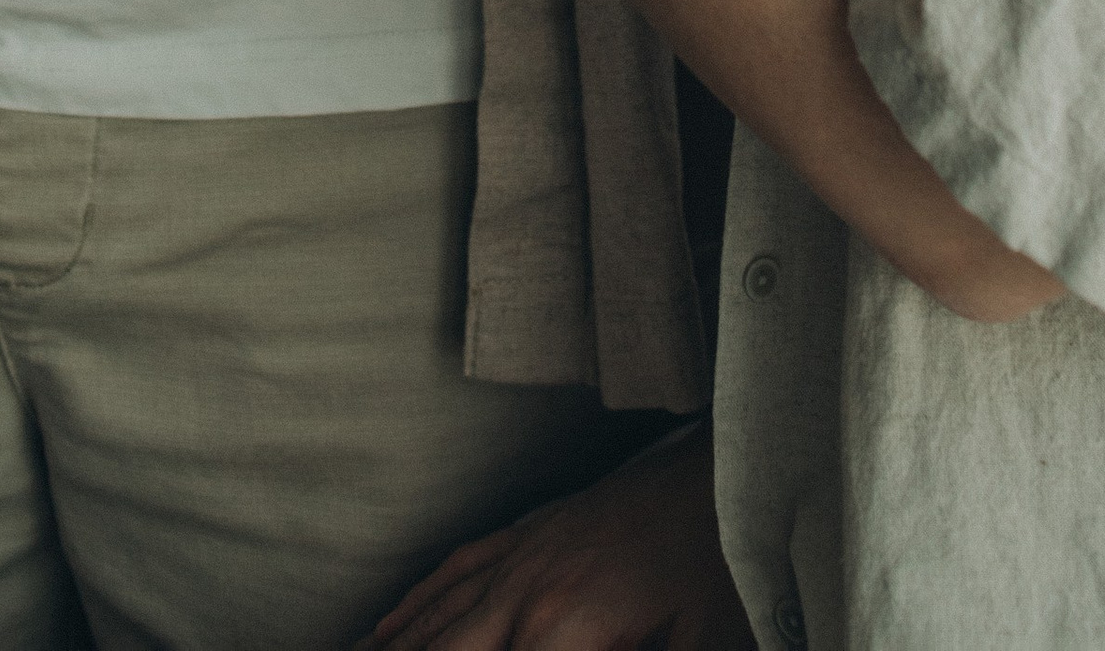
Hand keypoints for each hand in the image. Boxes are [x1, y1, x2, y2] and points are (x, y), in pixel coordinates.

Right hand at [369, 427, 748, 650]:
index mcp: (561, 635)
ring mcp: (520, 559)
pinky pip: (456, 571)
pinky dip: (415, 603)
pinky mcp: (529, 533)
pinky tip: (386, 625)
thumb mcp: (692, 646)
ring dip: (393, 645)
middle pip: (441, 650)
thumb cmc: (714, 565)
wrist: (718, 471)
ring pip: (435, 616)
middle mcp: (524, 596)